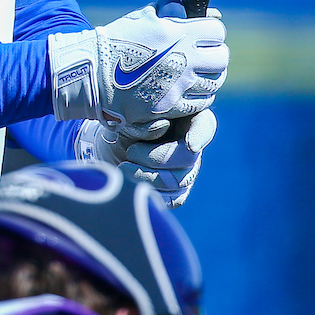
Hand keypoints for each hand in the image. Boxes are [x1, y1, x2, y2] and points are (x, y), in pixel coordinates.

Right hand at [49, 4, 227, 137]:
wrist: (93, 73)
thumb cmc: (117, 40)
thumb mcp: (142, 16)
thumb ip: (169, 9)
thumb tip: (187, 8)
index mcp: (178, 34)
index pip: (217, 31)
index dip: (211, 31)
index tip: (203, 34)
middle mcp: (184, 61)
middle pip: (221, 59)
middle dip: (215, 54)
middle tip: (204, 55)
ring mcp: (178, 87)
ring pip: (215, 83)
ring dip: (209, 77)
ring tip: (197, 74)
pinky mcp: (171, 107)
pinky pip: (201, 104)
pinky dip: (199, 97)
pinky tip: (188, 90)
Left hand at [75, 110, 216, 206]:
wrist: (110, 144)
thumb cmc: (124, 122)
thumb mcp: (133, 114)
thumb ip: (150, 117)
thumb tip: (162, 127)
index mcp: (188, 116)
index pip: (204, 126)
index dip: (199, 137)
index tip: (190, 146)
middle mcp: (193, 144)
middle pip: (188, 158)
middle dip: (157, 158)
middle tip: (131, 151)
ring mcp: (187, 169)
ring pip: (178, 180)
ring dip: (147, 176)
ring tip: (123, 167)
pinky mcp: (177, 191)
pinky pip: (173, 199)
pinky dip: (151, 193)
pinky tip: (131, 185)